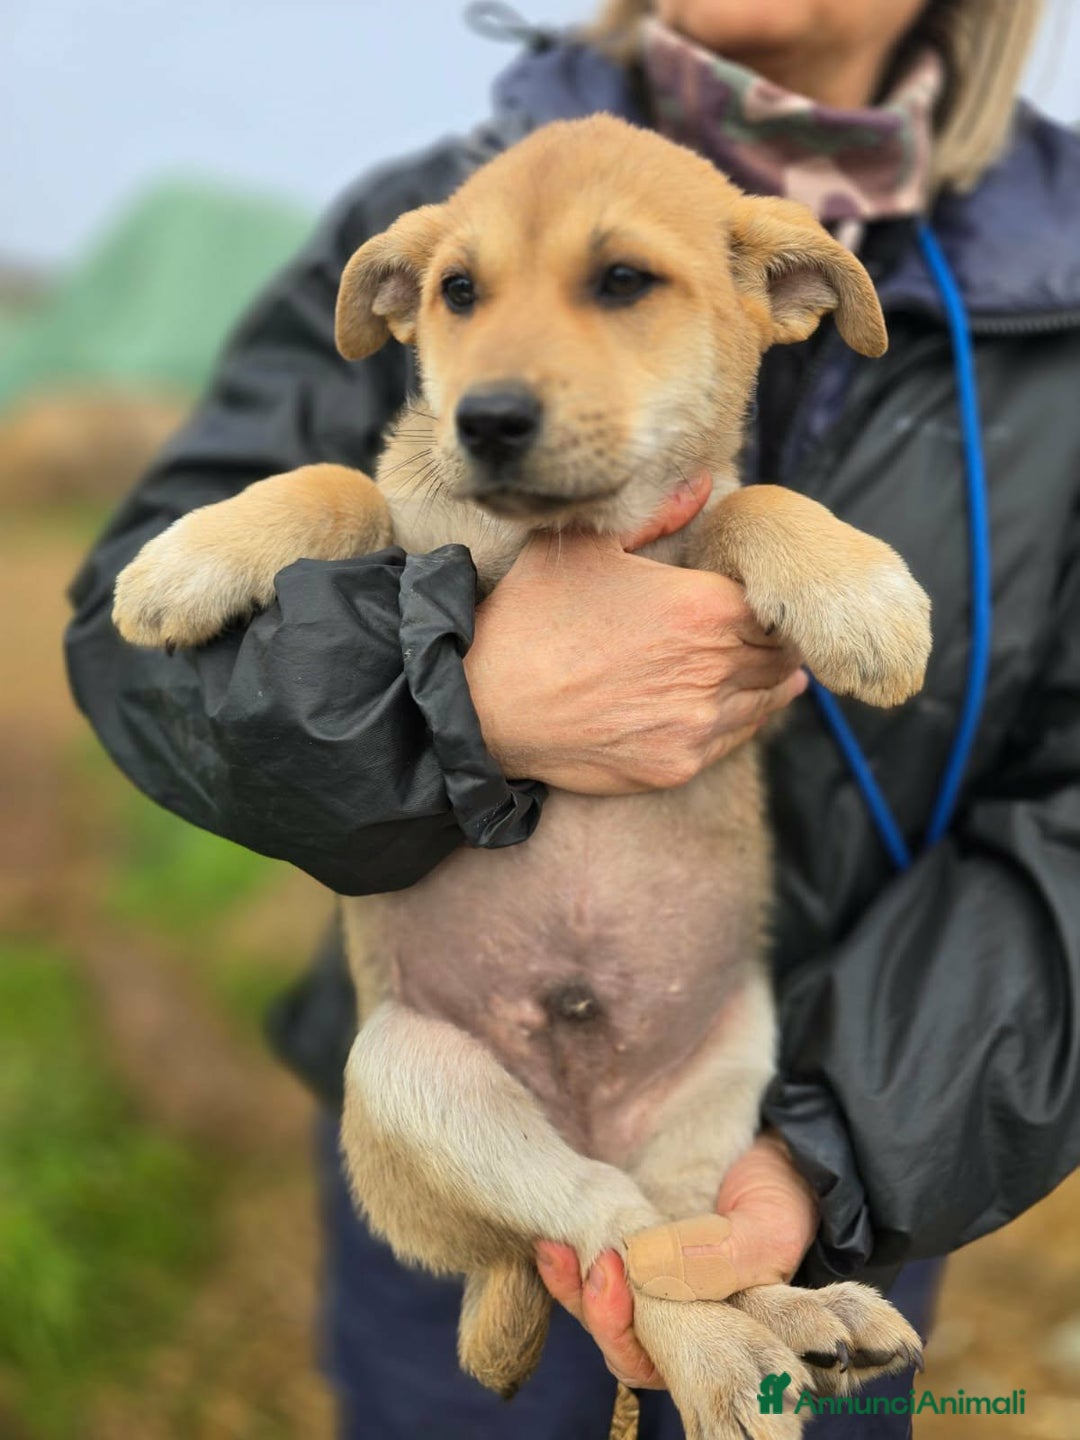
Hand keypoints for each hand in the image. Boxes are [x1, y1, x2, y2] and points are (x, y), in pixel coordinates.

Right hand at [464, 474, 806, 792]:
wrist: (487, 702)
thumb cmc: (534, 616)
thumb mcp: (589, 548)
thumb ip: (657, 516)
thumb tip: (702, 484)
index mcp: (703, 606)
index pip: (774, 606)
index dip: (770, 601)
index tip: (761, 600)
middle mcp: (713, 667)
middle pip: (780, 655)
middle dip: (776, 642)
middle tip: (770, 635)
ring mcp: (698, 722)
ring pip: (766, 700)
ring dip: (767, 682)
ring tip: (764, 671)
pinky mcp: (678, 764)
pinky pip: (734, 739)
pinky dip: (739, 720)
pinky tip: (728, 705)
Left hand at [535, 1132, 819, 1388]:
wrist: (778, 1143)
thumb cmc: (783, 1197)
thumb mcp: (767, 1232)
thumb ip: (722, 1260)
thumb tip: (646, 1266)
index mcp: (717, 1336)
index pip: (660, 1363)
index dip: (628, 1337)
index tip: (615, 1282)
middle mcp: (678, 1318)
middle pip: (621, 1342)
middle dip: (599, 1311)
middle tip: (597, 1263)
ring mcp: (649, 1282)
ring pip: (598, 1307)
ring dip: (573, 1283)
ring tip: (559, 1247)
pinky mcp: (628, 1245)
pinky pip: (590, 1265)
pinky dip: (570, 1256)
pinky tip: (555, 1237)